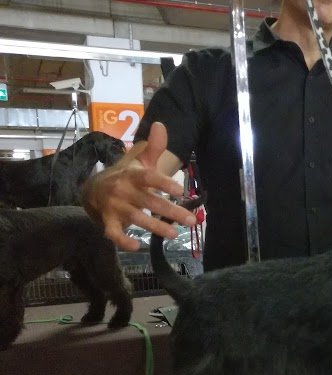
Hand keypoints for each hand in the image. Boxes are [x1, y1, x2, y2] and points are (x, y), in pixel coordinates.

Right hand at [82, 122, 194, 251]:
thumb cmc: (125, 176)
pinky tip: (136, 246)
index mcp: (132, 175)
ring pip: (137, 218)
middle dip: (171, 211)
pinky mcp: (108, 222)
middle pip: (149, 201)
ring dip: (156, 227)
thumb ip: (153, 147)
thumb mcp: (139, 161)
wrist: (93, 189)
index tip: (179, 190)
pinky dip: (123, 241)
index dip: (163, 183)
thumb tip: (161, 124)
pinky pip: (114, 233)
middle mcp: (123, 190)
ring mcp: (115, 207)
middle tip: (191, 220)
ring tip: (174, 234)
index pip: (149, 178)